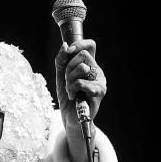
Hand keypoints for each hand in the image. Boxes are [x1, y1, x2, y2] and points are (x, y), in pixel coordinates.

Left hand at [54, 39, 107, 161]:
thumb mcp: (61, 75)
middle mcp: (97, 71)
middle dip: (69, 67)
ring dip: (69, 80)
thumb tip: (65, 46)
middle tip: (68, 80)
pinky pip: (81, 82)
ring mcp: (100, 81)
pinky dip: (72, 89)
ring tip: (71, 90)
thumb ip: (61, 60)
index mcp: (90, 65)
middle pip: (82, 55)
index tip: (68, 51)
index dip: (79, 44)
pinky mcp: (99, 91)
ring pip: (82, 67)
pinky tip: (73, 96)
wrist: (70, 117)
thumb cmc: (68, 96)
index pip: (90, 45)